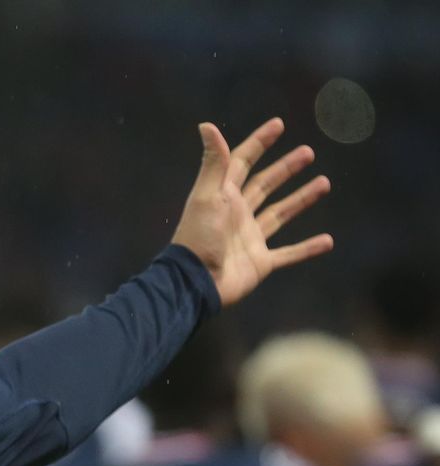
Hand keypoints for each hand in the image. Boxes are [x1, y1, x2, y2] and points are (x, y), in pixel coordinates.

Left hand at [171, 118, 332, 305]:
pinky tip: (327, 241)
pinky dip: (307, 249)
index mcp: (223, 196)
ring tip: (324, 183)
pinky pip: (289, 254)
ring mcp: (249, 238)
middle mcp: (237, 214)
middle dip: (285, 168)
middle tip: (308, 152)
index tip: (278, 124)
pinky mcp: (260, 262)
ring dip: (301, 199)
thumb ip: (213, 163)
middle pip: (264, 185)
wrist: (195, 283)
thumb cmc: (198, 237)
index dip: (258, 143)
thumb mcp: (206, 196)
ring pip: (280, 214)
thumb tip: (206, 125)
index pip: (242, 162)